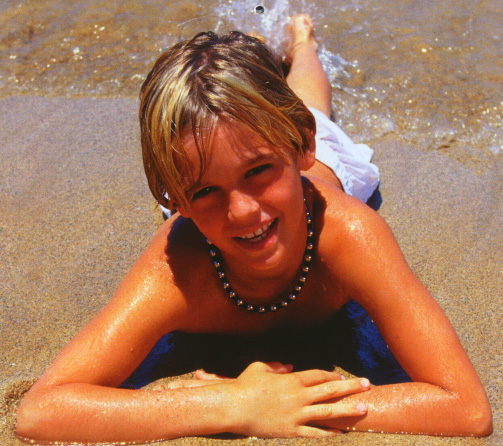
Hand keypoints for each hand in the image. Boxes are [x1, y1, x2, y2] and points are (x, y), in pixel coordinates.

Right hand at [226, 361, 369, 436]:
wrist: (234, 407)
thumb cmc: (245, 385)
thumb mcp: (259, 367)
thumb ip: (277, 366)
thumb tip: (290, 366)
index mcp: (292, 380)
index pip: (319, 376)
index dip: (332, 376)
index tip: (342, 378)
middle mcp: (299, 396)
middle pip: (331, 390)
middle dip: (352, 387)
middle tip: (368, 384)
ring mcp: (297, 414)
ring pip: (328, 411)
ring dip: (348, 409)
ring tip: (364, 408)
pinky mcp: (291, 430)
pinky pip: (315, 432)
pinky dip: (329, 433)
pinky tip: (341, 433)